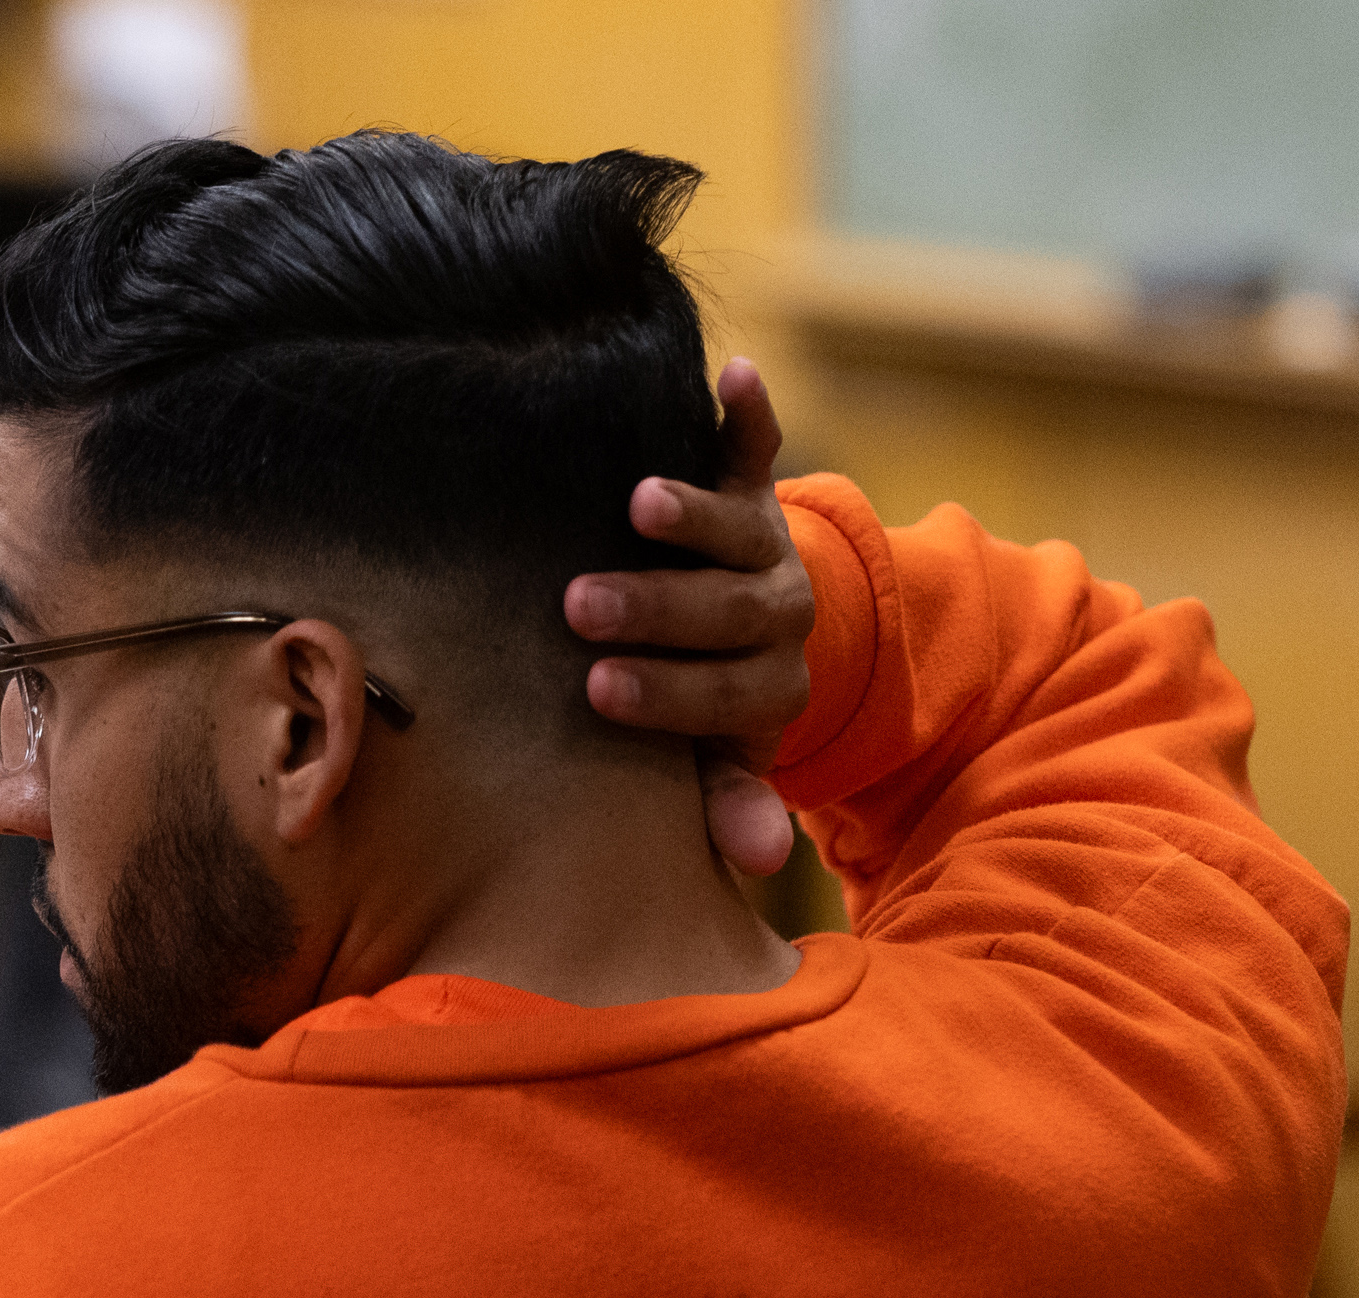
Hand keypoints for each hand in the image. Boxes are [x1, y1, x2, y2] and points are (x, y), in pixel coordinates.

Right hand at [564, 358, 814, 875]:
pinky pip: (757, 448)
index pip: (721, 694)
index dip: (666, 692)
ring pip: (740, 530)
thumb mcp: (716, 762)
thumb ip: (726, 802)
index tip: (599, 688)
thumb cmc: (702, 711)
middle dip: (656, 609)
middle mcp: (776, 614)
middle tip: (582, 603)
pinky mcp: (752, 486)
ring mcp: (766, 544)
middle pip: (724, 613)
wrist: (755, 633)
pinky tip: (733, 374)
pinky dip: (749, 412)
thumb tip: (758, 862)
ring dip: (695, 516)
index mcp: (766, 689)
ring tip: (640, 502)